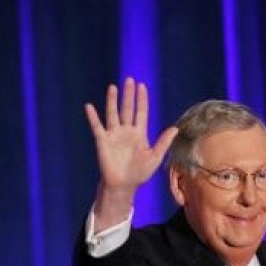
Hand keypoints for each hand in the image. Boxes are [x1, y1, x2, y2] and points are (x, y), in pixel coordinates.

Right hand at [86, 77, 177, 191]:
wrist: (124, 185)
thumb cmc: (140, 173)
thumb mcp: (155, 157)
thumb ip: (163, 143)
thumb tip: (175, 129)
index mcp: (139, 134)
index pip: (141, 112)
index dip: (141, 100)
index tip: (142, 86)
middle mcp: (126, 131)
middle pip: (127, 109)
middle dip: (129, 95)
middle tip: (130, 79)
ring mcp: (114, 135)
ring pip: (113, 114)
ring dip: (112, 101)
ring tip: (113, 87)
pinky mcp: (103, 141)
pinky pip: (97, 127)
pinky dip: (93, 117)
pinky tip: (89, 107)